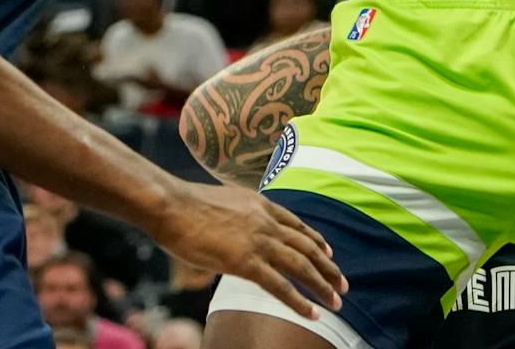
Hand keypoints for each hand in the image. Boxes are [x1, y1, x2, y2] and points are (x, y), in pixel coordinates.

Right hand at [150, 180, 346, 317]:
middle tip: (343, 283)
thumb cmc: (185, 205)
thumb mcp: (221, 202)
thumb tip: (232, 230)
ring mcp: (259, 242)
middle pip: (307, 246)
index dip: (316, 240)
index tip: (329, 252)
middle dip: (328, 267)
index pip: (297, 225)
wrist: (172, 205)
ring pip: (301, 266)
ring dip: (322, 285)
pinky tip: (312, 312)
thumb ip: (236, 216)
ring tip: (336, 300)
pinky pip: (280, 286)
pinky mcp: (246, 262)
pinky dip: (299, 301)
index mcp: (260, 204)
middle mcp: (266, 221)